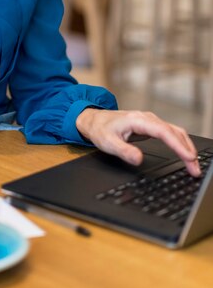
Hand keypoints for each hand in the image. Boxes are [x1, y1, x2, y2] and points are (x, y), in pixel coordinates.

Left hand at [75, 109, 200, 176]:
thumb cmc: (100, 129)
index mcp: (138, 120)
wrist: (94, 119)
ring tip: (193, 165)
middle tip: (195, 169)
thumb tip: (138, 159)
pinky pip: (170, 133)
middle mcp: (147, 118)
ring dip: (186, 147)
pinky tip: (185, 153)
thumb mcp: (107, 143)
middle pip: (174, 132)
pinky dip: (180, 144)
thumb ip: (123, 151)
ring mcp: (150, 121)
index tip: (188, 157)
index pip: (163, 132)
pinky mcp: (151, 126)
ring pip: (174, 132)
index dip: (177, 145)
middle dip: (187, 150)